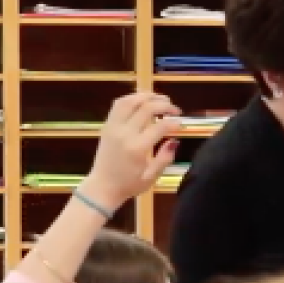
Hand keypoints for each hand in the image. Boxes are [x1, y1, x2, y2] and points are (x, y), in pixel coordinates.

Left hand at [84, 92, 180, 207]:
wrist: (102, 186)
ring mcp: (114, 127)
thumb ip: (165, 158)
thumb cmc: (129, 185)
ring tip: (161, 99)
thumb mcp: (152, 177)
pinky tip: (143, 101)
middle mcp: (125, 133)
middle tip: (175, 110)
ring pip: (131, 101)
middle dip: (164, 105)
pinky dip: (132, 98)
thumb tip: (175, 140)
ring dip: (148, 96)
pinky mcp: (107, 125)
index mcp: (137, 148)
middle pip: (146, 108)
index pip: (160, 126)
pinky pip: (119, 104)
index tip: (181, 124)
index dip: (174, 122)